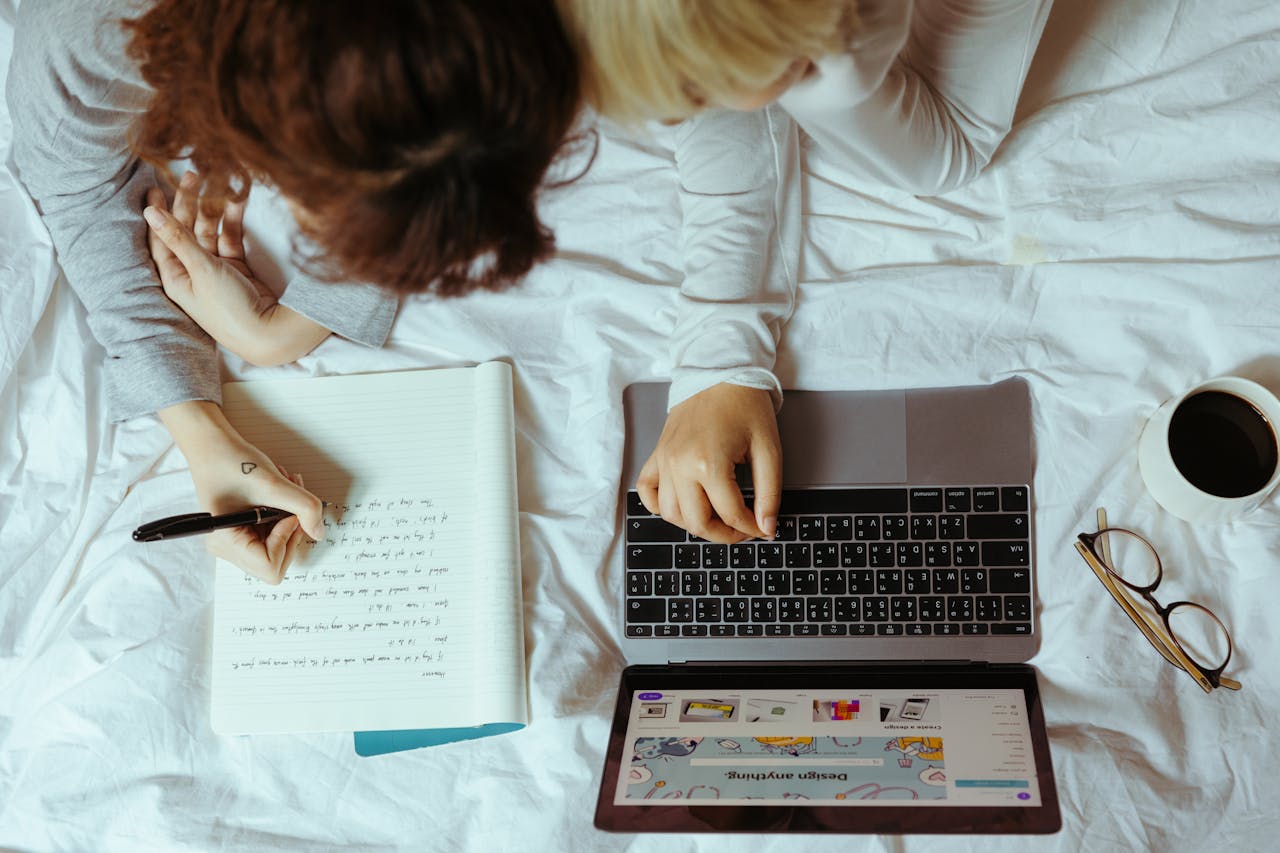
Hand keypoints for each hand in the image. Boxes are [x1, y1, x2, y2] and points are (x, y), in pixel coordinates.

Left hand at [144, 172, 329, 365]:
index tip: (155, 187)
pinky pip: (231, 238)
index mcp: (175, 277)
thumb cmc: (229, 308)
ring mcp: (215, 270)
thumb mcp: (201, 271)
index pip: (161, 239)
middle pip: (185, 231)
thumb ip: (178, 238)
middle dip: (188, 203)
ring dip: (214, 209)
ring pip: (210, 231)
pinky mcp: (237, 268)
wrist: (267, 332)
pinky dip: (234, 221)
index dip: (158, 213)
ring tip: (220, 182)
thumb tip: (150, 212)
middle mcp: (192, 272)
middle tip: (193, 175)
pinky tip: (237, 201)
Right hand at [158, 401, 325, 583]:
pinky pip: (272, 533)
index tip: (288, 514)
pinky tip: (280, 489)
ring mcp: (234, 541)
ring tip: (285, 487)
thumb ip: (303, 508)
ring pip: (277, 546)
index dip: (286, 542)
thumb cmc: (231, 460)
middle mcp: (227, 548)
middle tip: (293, 499)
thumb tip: (319, 532)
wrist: (214, 443)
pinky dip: (283, 513)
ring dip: (290, 517)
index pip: (270, 568)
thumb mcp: (273, 484)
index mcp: (226, 543)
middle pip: (276, 561)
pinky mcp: (242, 530)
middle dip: (291, 529)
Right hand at [637, 383, 781, 542]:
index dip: (752, 529)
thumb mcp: (769, 449)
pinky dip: (660, 506)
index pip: (731, 515)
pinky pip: (648, 492)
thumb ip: (769, 493)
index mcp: (709, 464)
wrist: (720, 372)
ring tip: (718, 519)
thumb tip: (766, 527)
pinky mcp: (658, 455)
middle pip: (697, 523)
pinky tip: (682, 505)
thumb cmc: (745, 405)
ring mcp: (665, 461)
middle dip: (724, 535)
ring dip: (694, 525)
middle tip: (743, 529)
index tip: (764, 529)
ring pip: (671, 515)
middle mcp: (680, 466)